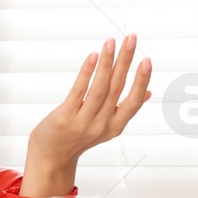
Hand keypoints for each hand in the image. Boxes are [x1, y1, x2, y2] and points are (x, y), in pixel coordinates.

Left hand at [22, 35, 152, 196]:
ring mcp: (83, 121)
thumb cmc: (77, 138)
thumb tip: (148, 92)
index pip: (134, 101)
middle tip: (131, 38)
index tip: (147, 60)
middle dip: (125, 60)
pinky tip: (93, 57)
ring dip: (107, 62)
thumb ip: (124, 110)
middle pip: (117, 87)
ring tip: (111, 42)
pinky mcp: (64, 117)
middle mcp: (101, 124)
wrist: (50, 158)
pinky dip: (87, 72)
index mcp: (115, 126)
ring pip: (100, 87)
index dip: (142, 80)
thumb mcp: (105, 128)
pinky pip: (78, 91)